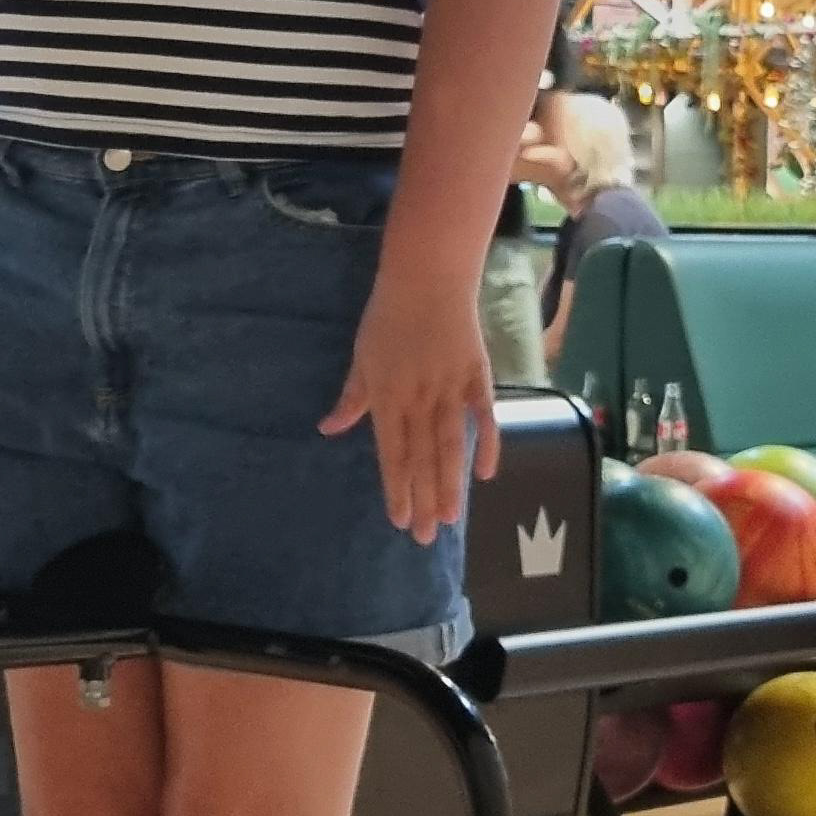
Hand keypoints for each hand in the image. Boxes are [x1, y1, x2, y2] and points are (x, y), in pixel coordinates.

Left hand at [320, 268, 496, 543]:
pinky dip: (487, 444)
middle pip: (421, 458)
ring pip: (450, 446)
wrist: (428, 278)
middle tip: (424, 537)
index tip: (398, 519)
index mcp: (387, 397)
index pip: (392, 453)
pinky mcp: (477, 376)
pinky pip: (484, 416)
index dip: (396, 488)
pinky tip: (486, 473)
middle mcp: (418, 399)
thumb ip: (351, 398)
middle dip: (422, 499)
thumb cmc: (388, 317)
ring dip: (450, 484)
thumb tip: (328, 429)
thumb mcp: (362, 357)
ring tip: (451, 519)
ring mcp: (450, 389)